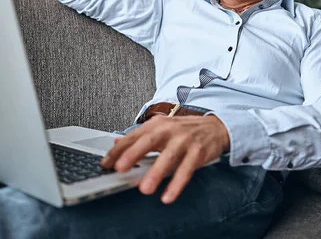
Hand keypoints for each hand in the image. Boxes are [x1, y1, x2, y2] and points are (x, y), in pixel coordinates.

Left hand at [101, 115, 229, 203]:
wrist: (215, 127)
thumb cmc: (185, 130)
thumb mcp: (161, 129)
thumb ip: (139, 137)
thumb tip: (116, 143)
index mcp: (157, 124)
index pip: (134, 136)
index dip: (119, 150)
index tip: (105, 163)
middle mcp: (170, 130)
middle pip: (150, 141)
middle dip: (134, 154)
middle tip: (120, 168)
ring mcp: (185, 141)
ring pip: (169, 157)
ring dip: (156, 173)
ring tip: (145, 189)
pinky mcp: (198, 152)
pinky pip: (186, 170)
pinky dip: (177, 184)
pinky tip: (168, 196)